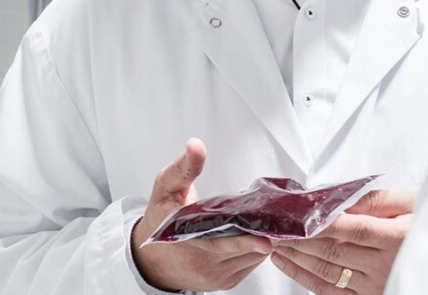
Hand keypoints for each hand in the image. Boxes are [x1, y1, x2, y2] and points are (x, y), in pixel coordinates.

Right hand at [131, 139, 272, 291]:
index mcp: (186, 241)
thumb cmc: (160, 220)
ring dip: (261, 240)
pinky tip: (255, 234)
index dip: (244, 241)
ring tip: (266, 221)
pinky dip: (256, 250)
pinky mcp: (225, 282)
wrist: (152, 258)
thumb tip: (196, 146)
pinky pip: (250, 266)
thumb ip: (184, 167)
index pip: (219, 244)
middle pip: (242, 249)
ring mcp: (215, 276)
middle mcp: (202, 263)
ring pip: (251, 259)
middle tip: (274, 215)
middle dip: (261, 232)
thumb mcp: (166, 188)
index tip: (264, 240)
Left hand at [270, 188, 415, 294]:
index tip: (297, 216)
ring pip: (328, 273)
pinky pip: (332, 292)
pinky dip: (306, 279)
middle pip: (335, 252)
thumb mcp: (413, 203)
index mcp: (398, 238)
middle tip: (274, 228)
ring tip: (275, 243)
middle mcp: (386, 266)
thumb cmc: (427, 222)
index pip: (354, 229)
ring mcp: (376, 286)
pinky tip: (289, 265)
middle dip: (299, 240)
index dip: (323, 224)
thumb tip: (344, 198)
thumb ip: (379, 199)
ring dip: (297, 258)